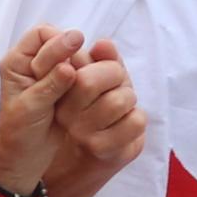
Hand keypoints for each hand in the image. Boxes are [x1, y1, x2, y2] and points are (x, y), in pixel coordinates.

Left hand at [0, 24, 98, 196]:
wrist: (25, 158)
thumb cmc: (19, 133)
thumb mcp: (30, 108)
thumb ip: (49, 85)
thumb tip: (68, 67)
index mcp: (17, 62)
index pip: (41, 34)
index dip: (58, 44)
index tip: (70, 61)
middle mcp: (34, 63)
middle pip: (62, 42)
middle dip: (73, 57)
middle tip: (76, 78)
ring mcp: (51, 74)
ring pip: (76, 58)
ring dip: (82, 69)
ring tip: (81, 88)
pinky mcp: (67, 87)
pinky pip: (83, 75)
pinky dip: (87, 81)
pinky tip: (88, 94)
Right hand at [48, 36, 144, 184]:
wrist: (97, 152)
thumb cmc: (99, 106)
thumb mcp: (98, 76)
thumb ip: (102, 58)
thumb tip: (103, 44)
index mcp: (59, 91)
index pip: (79, 63)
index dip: (105, 65)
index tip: (108, 72)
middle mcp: (64, 113)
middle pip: (93, 81)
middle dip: (116, 77)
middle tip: (117, 85)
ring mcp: (82, 133)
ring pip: (119, 101)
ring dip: (129, 98)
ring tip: (121, 106)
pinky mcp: (103, 150)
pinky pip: (135, 122)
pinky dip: (138, 118)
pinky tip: (126, 123)